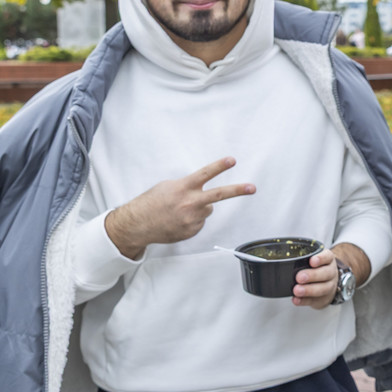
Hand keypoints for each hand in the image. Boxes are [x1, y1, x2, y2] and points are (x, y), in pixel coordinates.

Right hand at [104, 157, 254, 259]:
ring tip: (180, 211)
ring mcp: (192, 218)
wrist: (138, 225)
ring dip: (199, 208)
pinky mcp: (192, 230)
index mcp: (183, 188)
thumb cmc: (151, 203)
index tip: (232, 160)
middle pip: (219, 195)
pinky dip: (193, 220)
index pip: (204, 174)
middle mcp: (189, 203)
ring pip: (207, 209)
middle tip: (252, 187)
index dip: (219, 166)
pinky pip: (200, 222)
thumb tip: (201, 189)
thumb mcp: (168, 186)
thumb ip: (188, 186)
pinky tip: (178, 220)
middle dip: (237, 190)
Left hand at [294, 243, 371, 309]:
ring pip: (323, 288)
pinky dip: (304, 301)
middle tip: (299, 277)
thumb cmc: (316, 268)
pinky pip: (314, 300)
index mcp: (328, 260)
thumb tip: (283, 259)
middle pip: (326, 273)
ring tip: (297, 290)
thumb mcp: (313, 259)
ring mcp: (329, 286)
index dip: (321, 259)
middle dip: (312, 275)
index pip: (327, 257)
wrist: (327, 285)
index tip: (312, 261)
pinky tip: (296, 299)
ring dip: (309, 290)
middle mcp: (331, 272)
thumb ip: (302, 258)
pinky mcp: (323, 299)